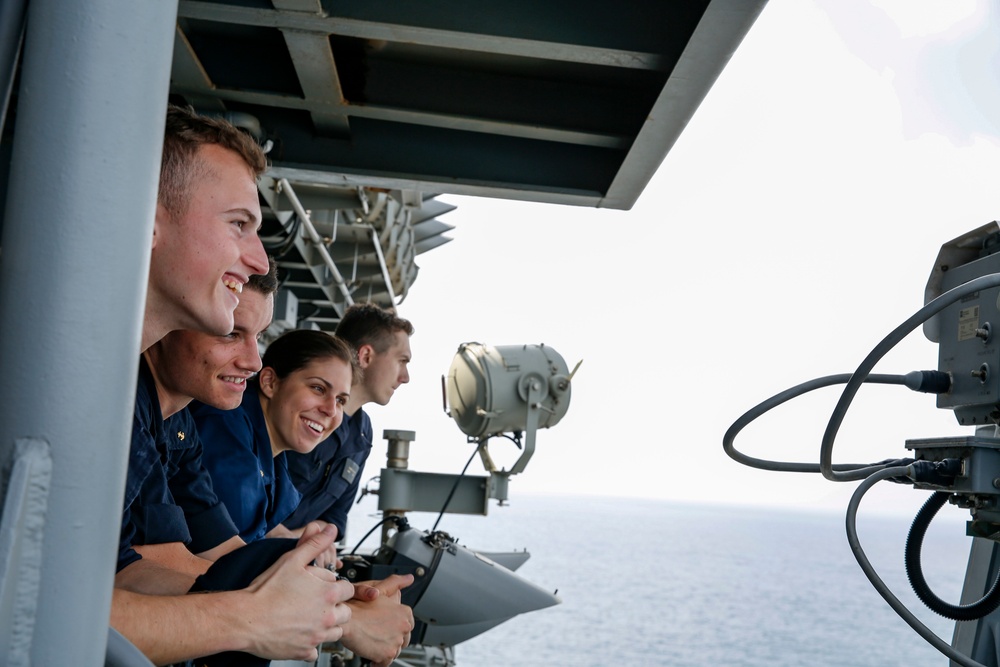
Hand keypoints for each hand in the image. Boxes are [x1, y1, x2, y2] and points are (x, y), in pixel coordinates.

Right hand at [242, 524, 353, 660]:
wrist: (245, 618)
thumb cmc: (267, 590)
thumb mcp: (292, 559)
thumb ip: (315, 544)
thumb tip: (330, 530)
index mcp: (328, 593)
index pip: (348, 589)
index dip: (336, 587)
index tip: (323, 588)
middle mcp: (327, 616)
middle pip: (346, 612)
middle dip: (335, 607)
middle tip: (315, 603)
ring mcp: (317, 637)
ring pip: (335, 632)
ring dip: (326, 626)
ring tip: (308, 618)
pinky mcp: (304, 652)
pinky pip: (315, 651)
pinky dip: (310, 644)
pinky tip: (298, 634)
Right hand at [341, 574, 414, 666]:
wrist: (343, 621)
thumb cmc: (357, 606)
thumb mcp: (379, 590)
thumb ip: (395, 583)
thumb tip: (409, 578)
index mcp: (404, 612)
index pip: (407, 625)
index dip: (395, 628)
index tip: (387, 629)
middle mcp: (403, 626)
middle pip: (402, 639)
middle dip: (392, 640)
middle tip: (379, 637)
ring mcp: (396, 641)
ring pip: (394, 651)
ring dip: (385, 650)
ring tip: (374, 644)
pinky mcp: (386, 654)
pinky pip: (386, 662)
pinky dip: (379, 661)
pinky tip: (372, 657)